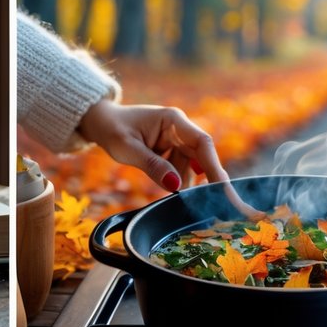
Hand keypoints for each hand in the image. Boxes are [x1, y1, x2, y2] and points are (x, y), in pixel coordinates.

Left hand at [78, 100, 263, 216]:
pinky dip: (178, 180)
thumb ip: (152, 165)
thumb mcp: (127, 148)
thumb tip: (176, 185)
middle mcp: (180, 128)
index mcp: (173, 120)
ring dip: (185, 182)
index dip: (215, 167)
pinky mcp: (173, 150)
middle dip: (208, 181)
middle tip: (217, 206)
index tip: (224, 190)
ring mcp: (178, 139)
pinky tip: (169, 187)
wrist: (102, 122)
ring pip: (192, 167)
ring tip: (176, 193)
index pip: (202, 143)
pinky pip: (182, 169)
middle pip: (202, 157)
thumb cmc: (112, 129)